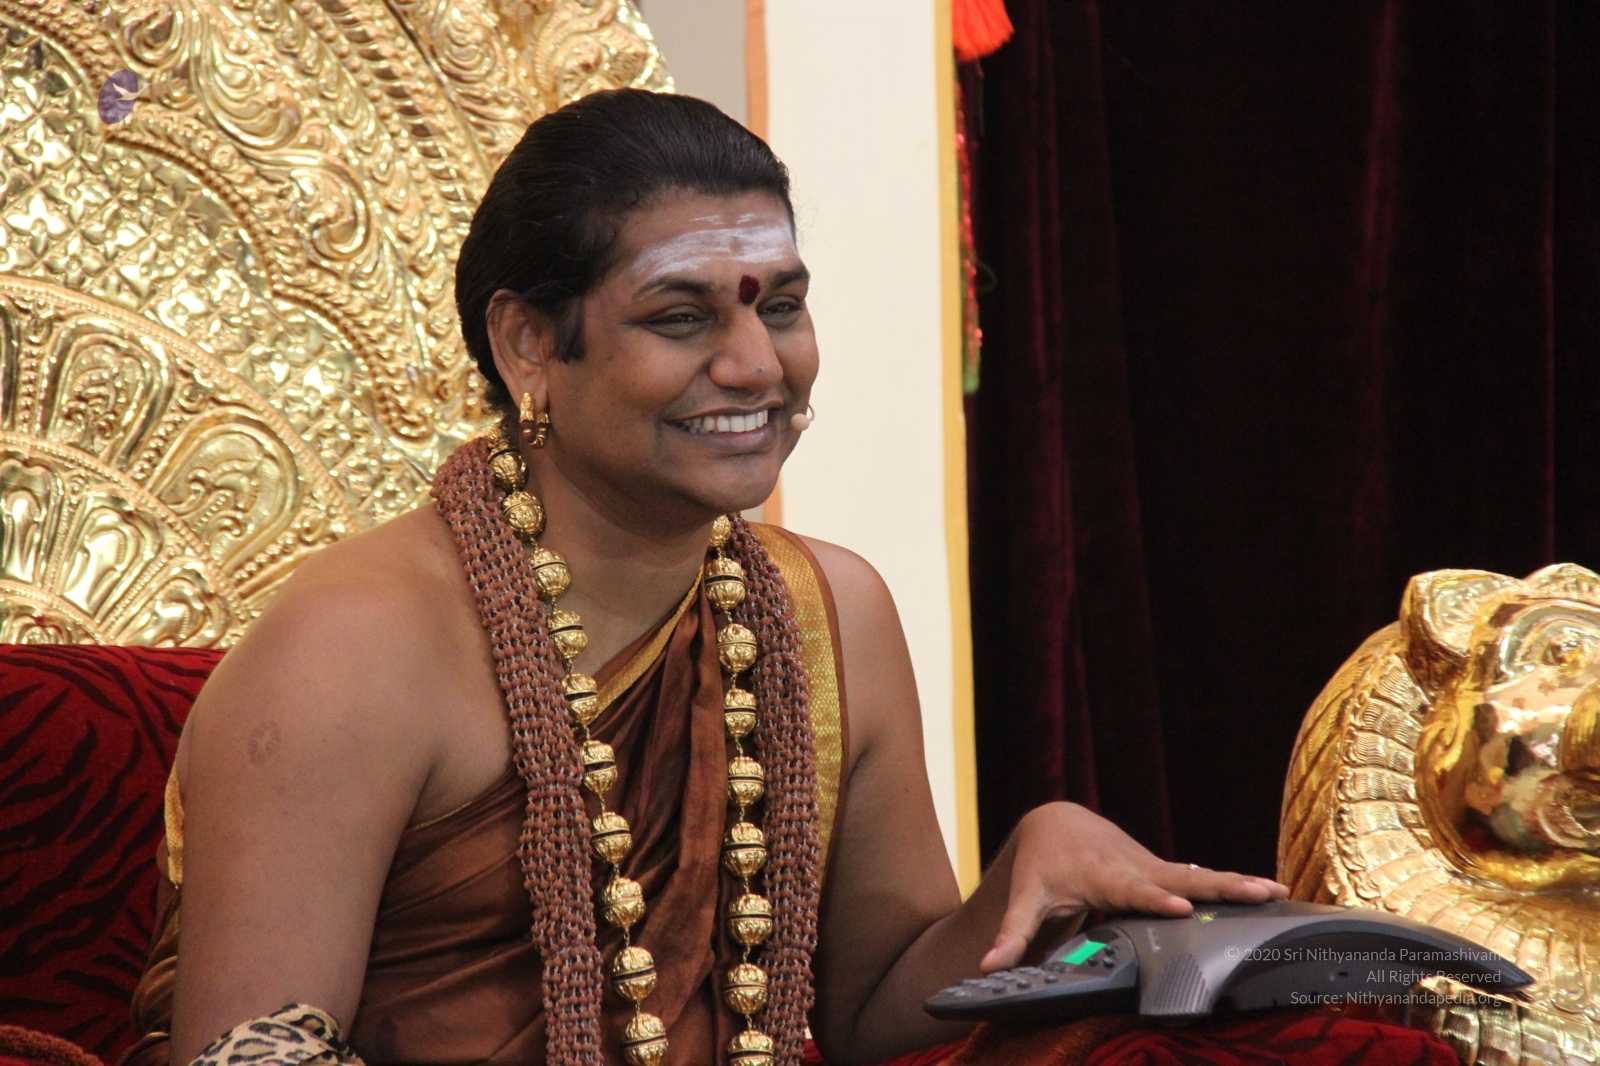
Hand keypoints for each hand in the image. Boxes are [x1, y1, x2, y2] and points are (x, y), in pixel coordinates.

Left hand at [979, 801, 1289, 971]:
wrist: (1058, 822)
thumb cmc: (1042, 864)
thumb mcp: (1025, 897)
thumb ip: (1011, 935)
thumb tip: (987, 968)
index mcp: (1104, 875)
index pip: (1133, 890)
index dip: (1155, 898)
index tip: (1179, 907)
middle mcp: (1136, 868)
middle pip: (1181, 878)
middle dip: (1217, 886)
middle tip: (1258, 891)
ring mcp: (1156, 867)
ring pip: (1201, 874)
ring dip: (1238, 882)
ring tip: (1278, 890)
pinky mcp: (1167, 872)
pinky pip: (1203, 878)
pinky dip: (1234, 884)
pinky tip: (1272, 894)